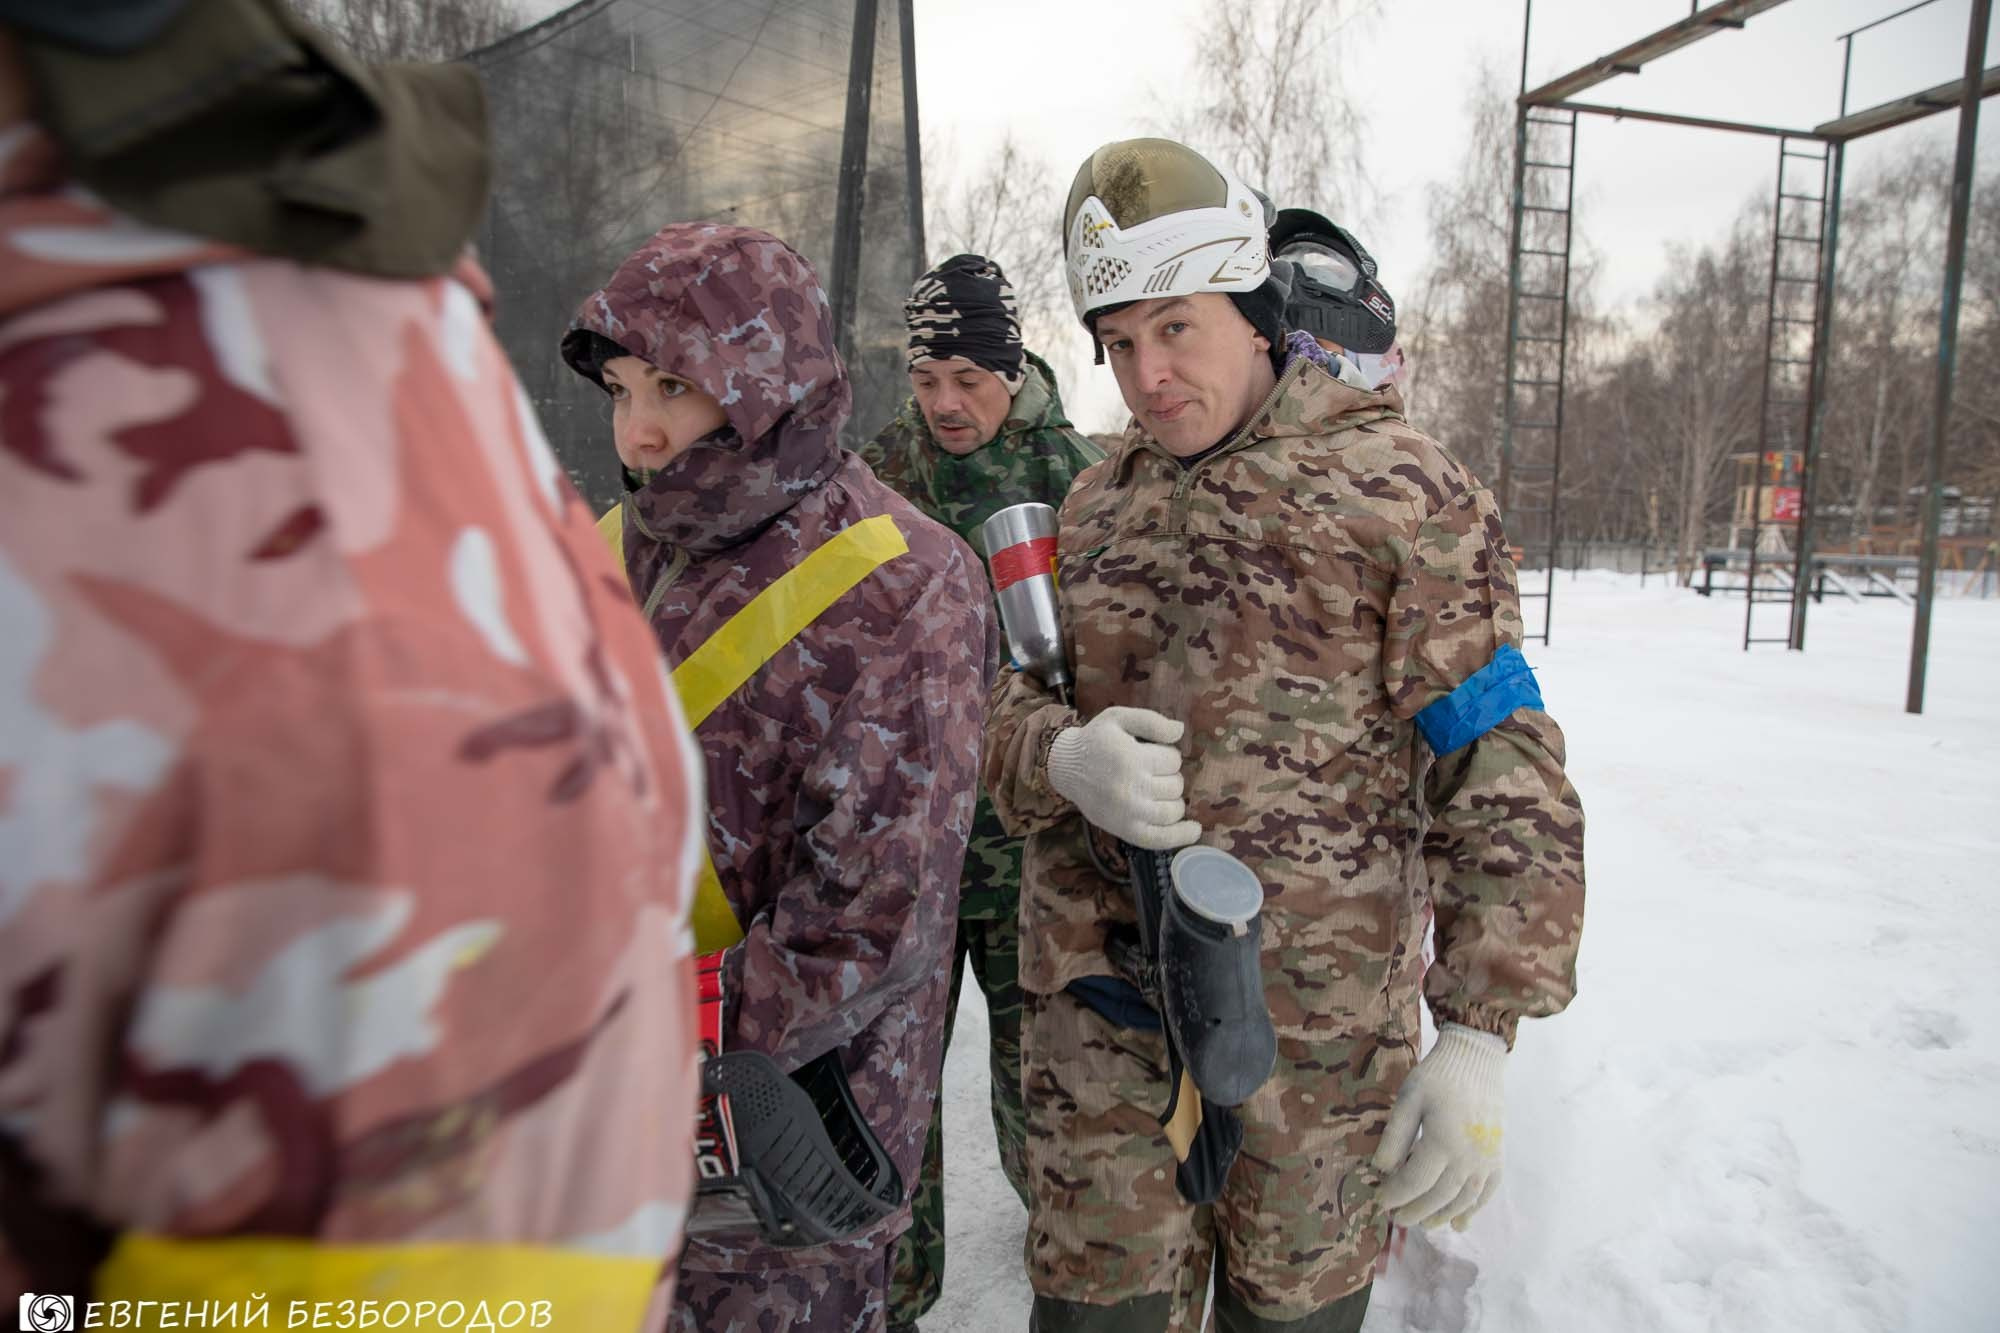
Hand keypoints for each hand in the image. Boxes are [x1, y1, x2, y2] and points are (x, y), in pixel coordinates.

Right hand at [1045, 707, 1200, 850]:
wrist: (1066, 768)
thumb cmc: (1095, 740)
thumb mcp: (1119, 718)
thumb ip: (1151, 721)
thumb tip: (1180, 731)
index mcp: (1131, 758)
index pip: (1173, 760)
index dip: (1167, 755)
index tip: (1150, 754)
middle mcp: (1132, 788)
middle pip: (1175, 785)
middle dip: (1169, 776)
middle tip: (1150, 772)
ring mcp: (1129, 813)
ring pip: (1173, 810)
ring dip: (1173, 800)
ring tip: (1158, 792)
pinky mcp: (1124, 830)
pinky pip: (1159, 838)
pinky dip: (1180, 836)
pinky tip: (1193, 829)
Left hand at [1374, 1023, 1506, 1229]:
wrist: (1477, 1061)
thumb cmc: (1438, 1076)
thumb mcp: (1409, 1099)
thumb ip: (1395, 1136)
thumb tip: (1379, 1169)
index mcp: (1443, 1141)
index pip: (1415, 1181)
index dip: (1395, 1195)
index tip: (1379, 1201)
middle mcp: (1468, 1157)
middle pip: (1439, 1196)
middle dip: (1415, 1210)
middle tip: (1397, 1218)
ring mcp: (1487, 1160)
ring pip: (1463, 1200)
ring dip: (1442, 1216)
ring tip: (1423, 1223)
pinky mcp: (1498, 1157)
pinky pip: (1486, 1193)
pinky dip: (1472, 1210)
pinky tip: (1459, 1222)